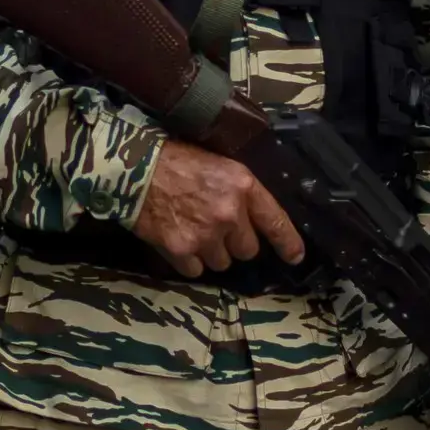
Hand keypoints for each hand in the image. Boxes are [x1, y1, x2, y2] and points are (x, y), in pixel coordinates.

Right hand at [130, 139, 305, 279]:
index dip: (288, 243)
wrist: (134, 168)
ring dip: (211, 252)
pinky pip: (196, 270)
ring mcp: (206, 235)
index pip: (276, 221)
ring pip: (222, 262)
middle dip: (235, 242)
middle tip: (214, 225)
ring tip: (192, 230)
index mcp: (243, 186)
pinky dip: (188, 260)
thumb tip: (252, 218)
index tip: (295, 257)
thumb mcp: (218, 164)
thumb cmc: (175, 159)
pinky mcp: (182, 251)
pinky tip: (177, 239)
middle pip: (248, 250)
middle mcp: (230, 214)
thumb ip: (239, 191)